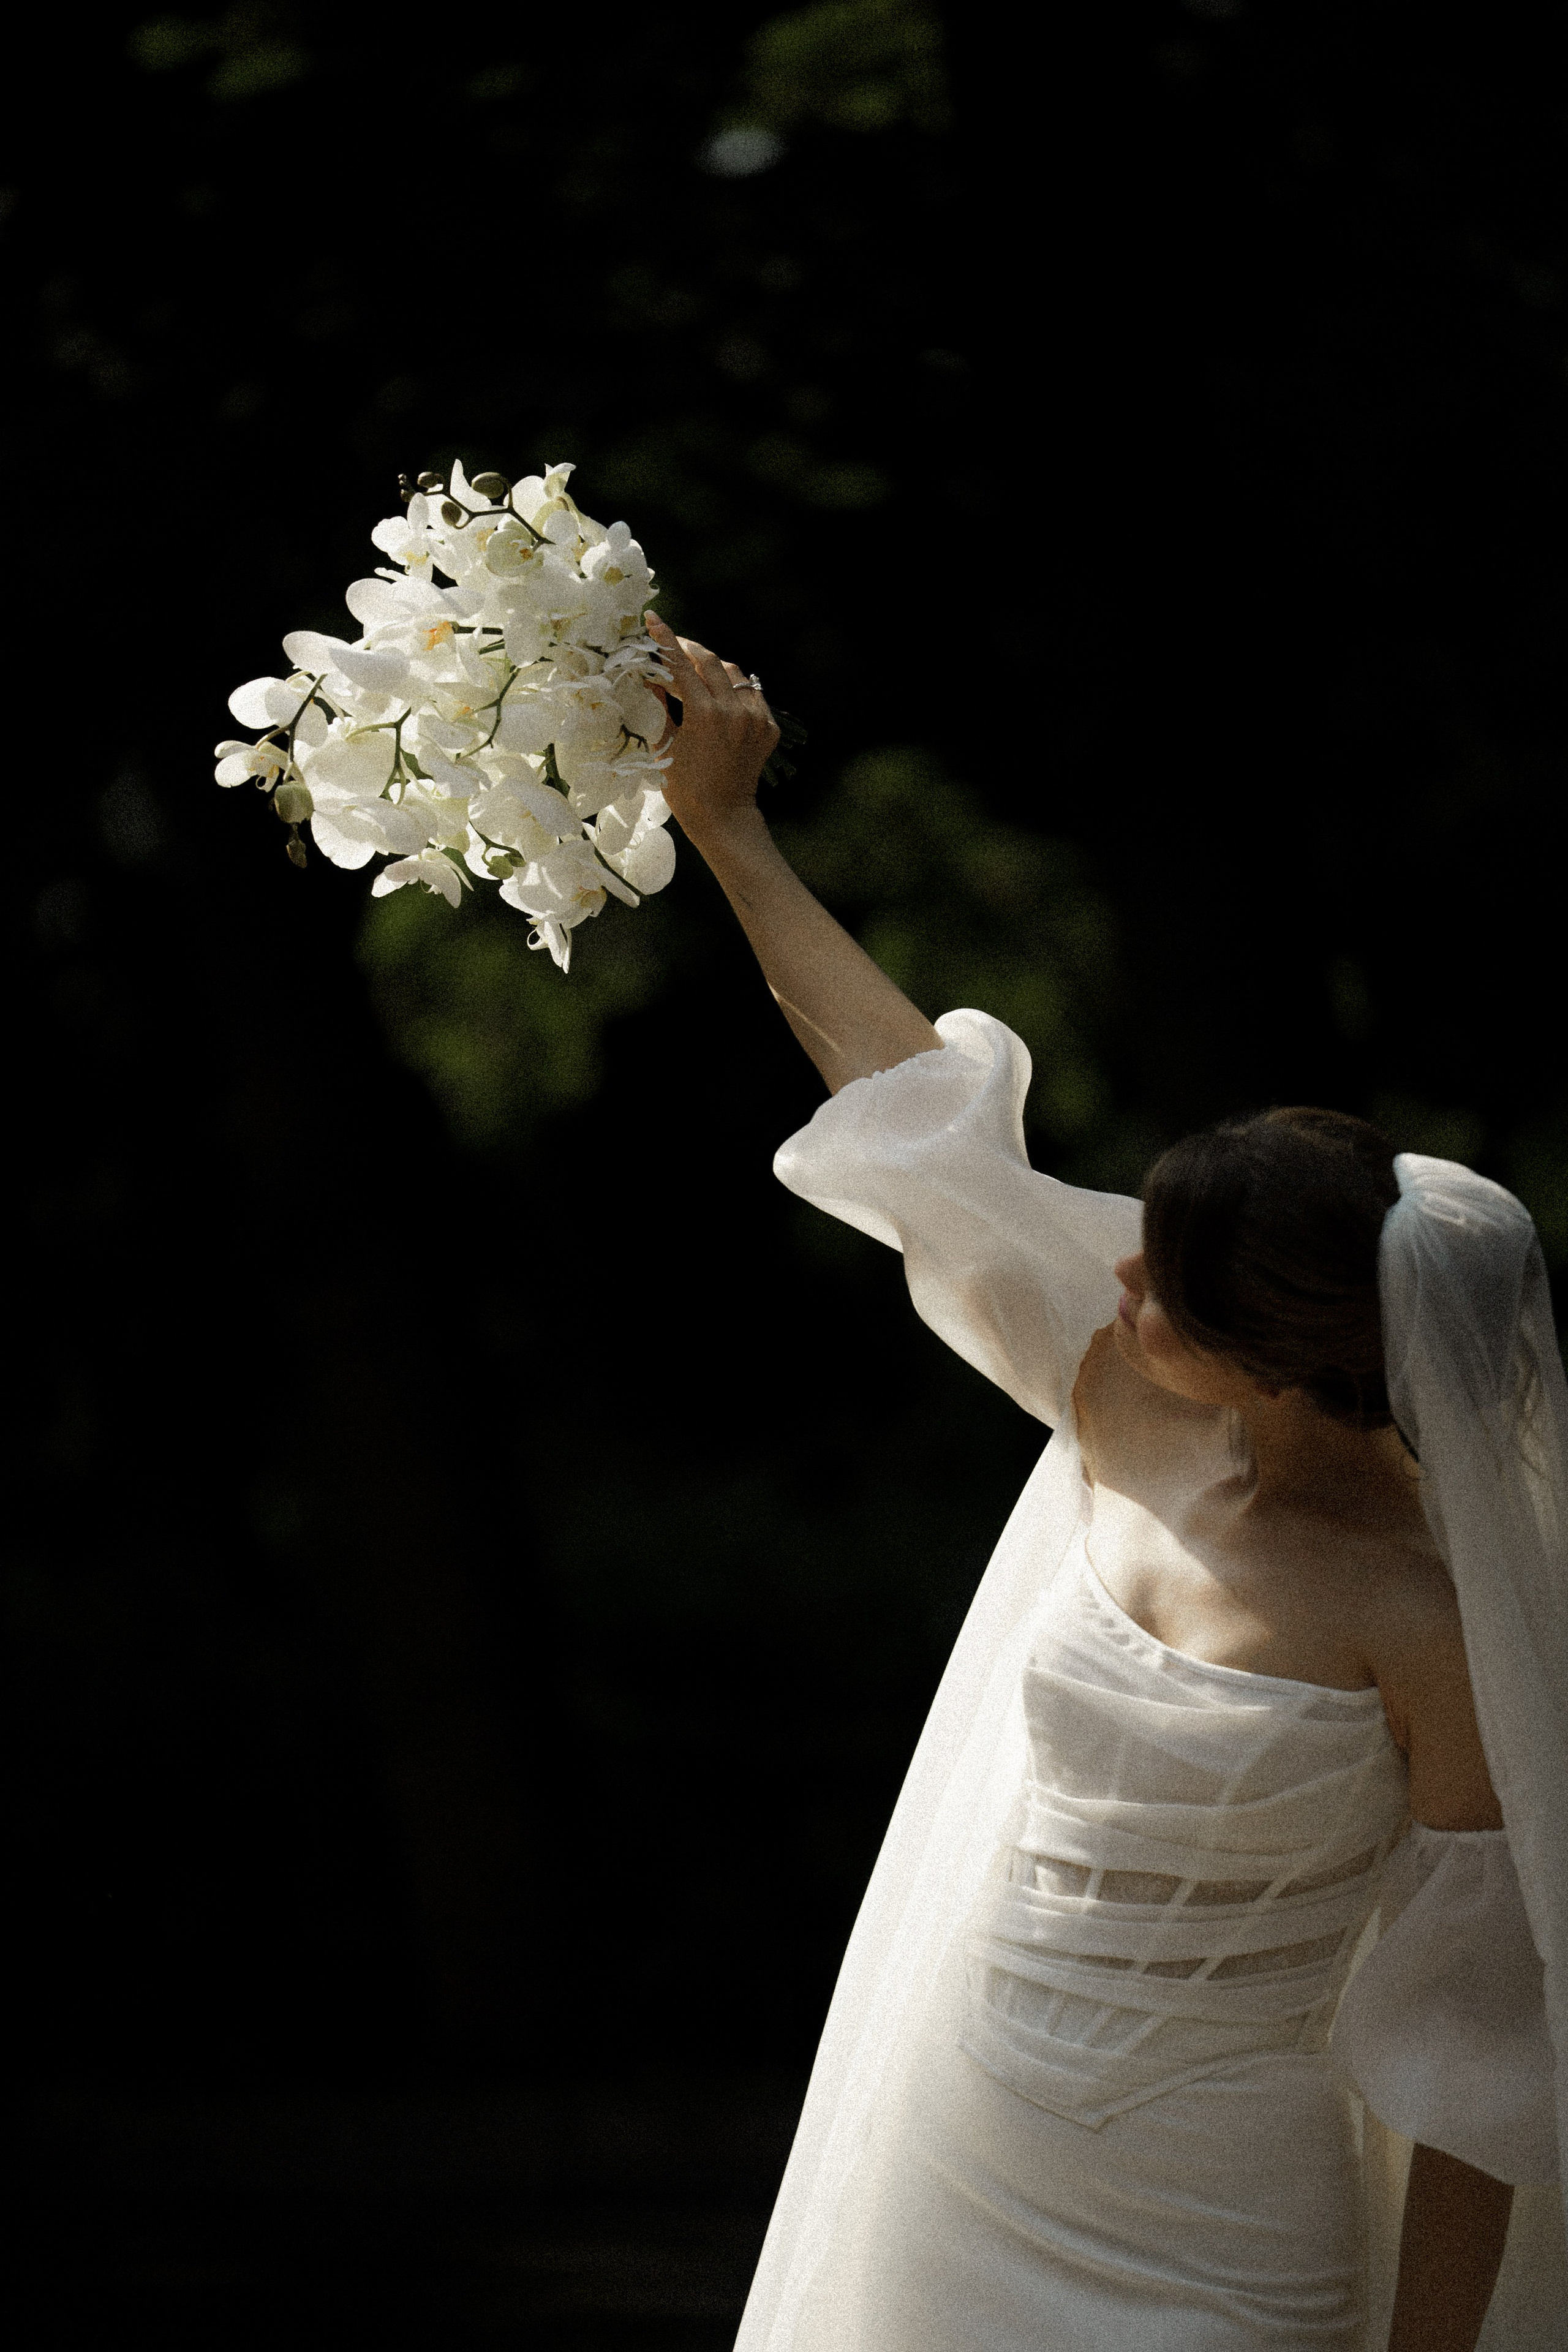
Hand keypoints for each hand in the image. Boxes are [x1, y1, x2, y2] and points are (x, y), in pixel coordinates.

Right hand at [645, 613, 779, 846]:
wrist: (723, 818)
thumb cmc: (686, 789)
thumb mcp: (665, 746)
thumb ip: (658, 707)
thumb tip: (648, 678)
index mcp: (705, 714)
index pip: (681, 665)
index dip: (665, 640)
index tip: (654, 619)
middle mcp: (736, 711)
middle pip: (711, 662)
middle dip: (689, 649)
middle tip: (672, 644)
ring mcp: (756, 718)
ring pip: (734, 674)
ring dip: (713, 667)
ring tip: (695, 670)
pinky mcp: (768, 728)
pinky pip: (752, 694)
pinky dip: (734, 689)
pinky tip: (719, 693)